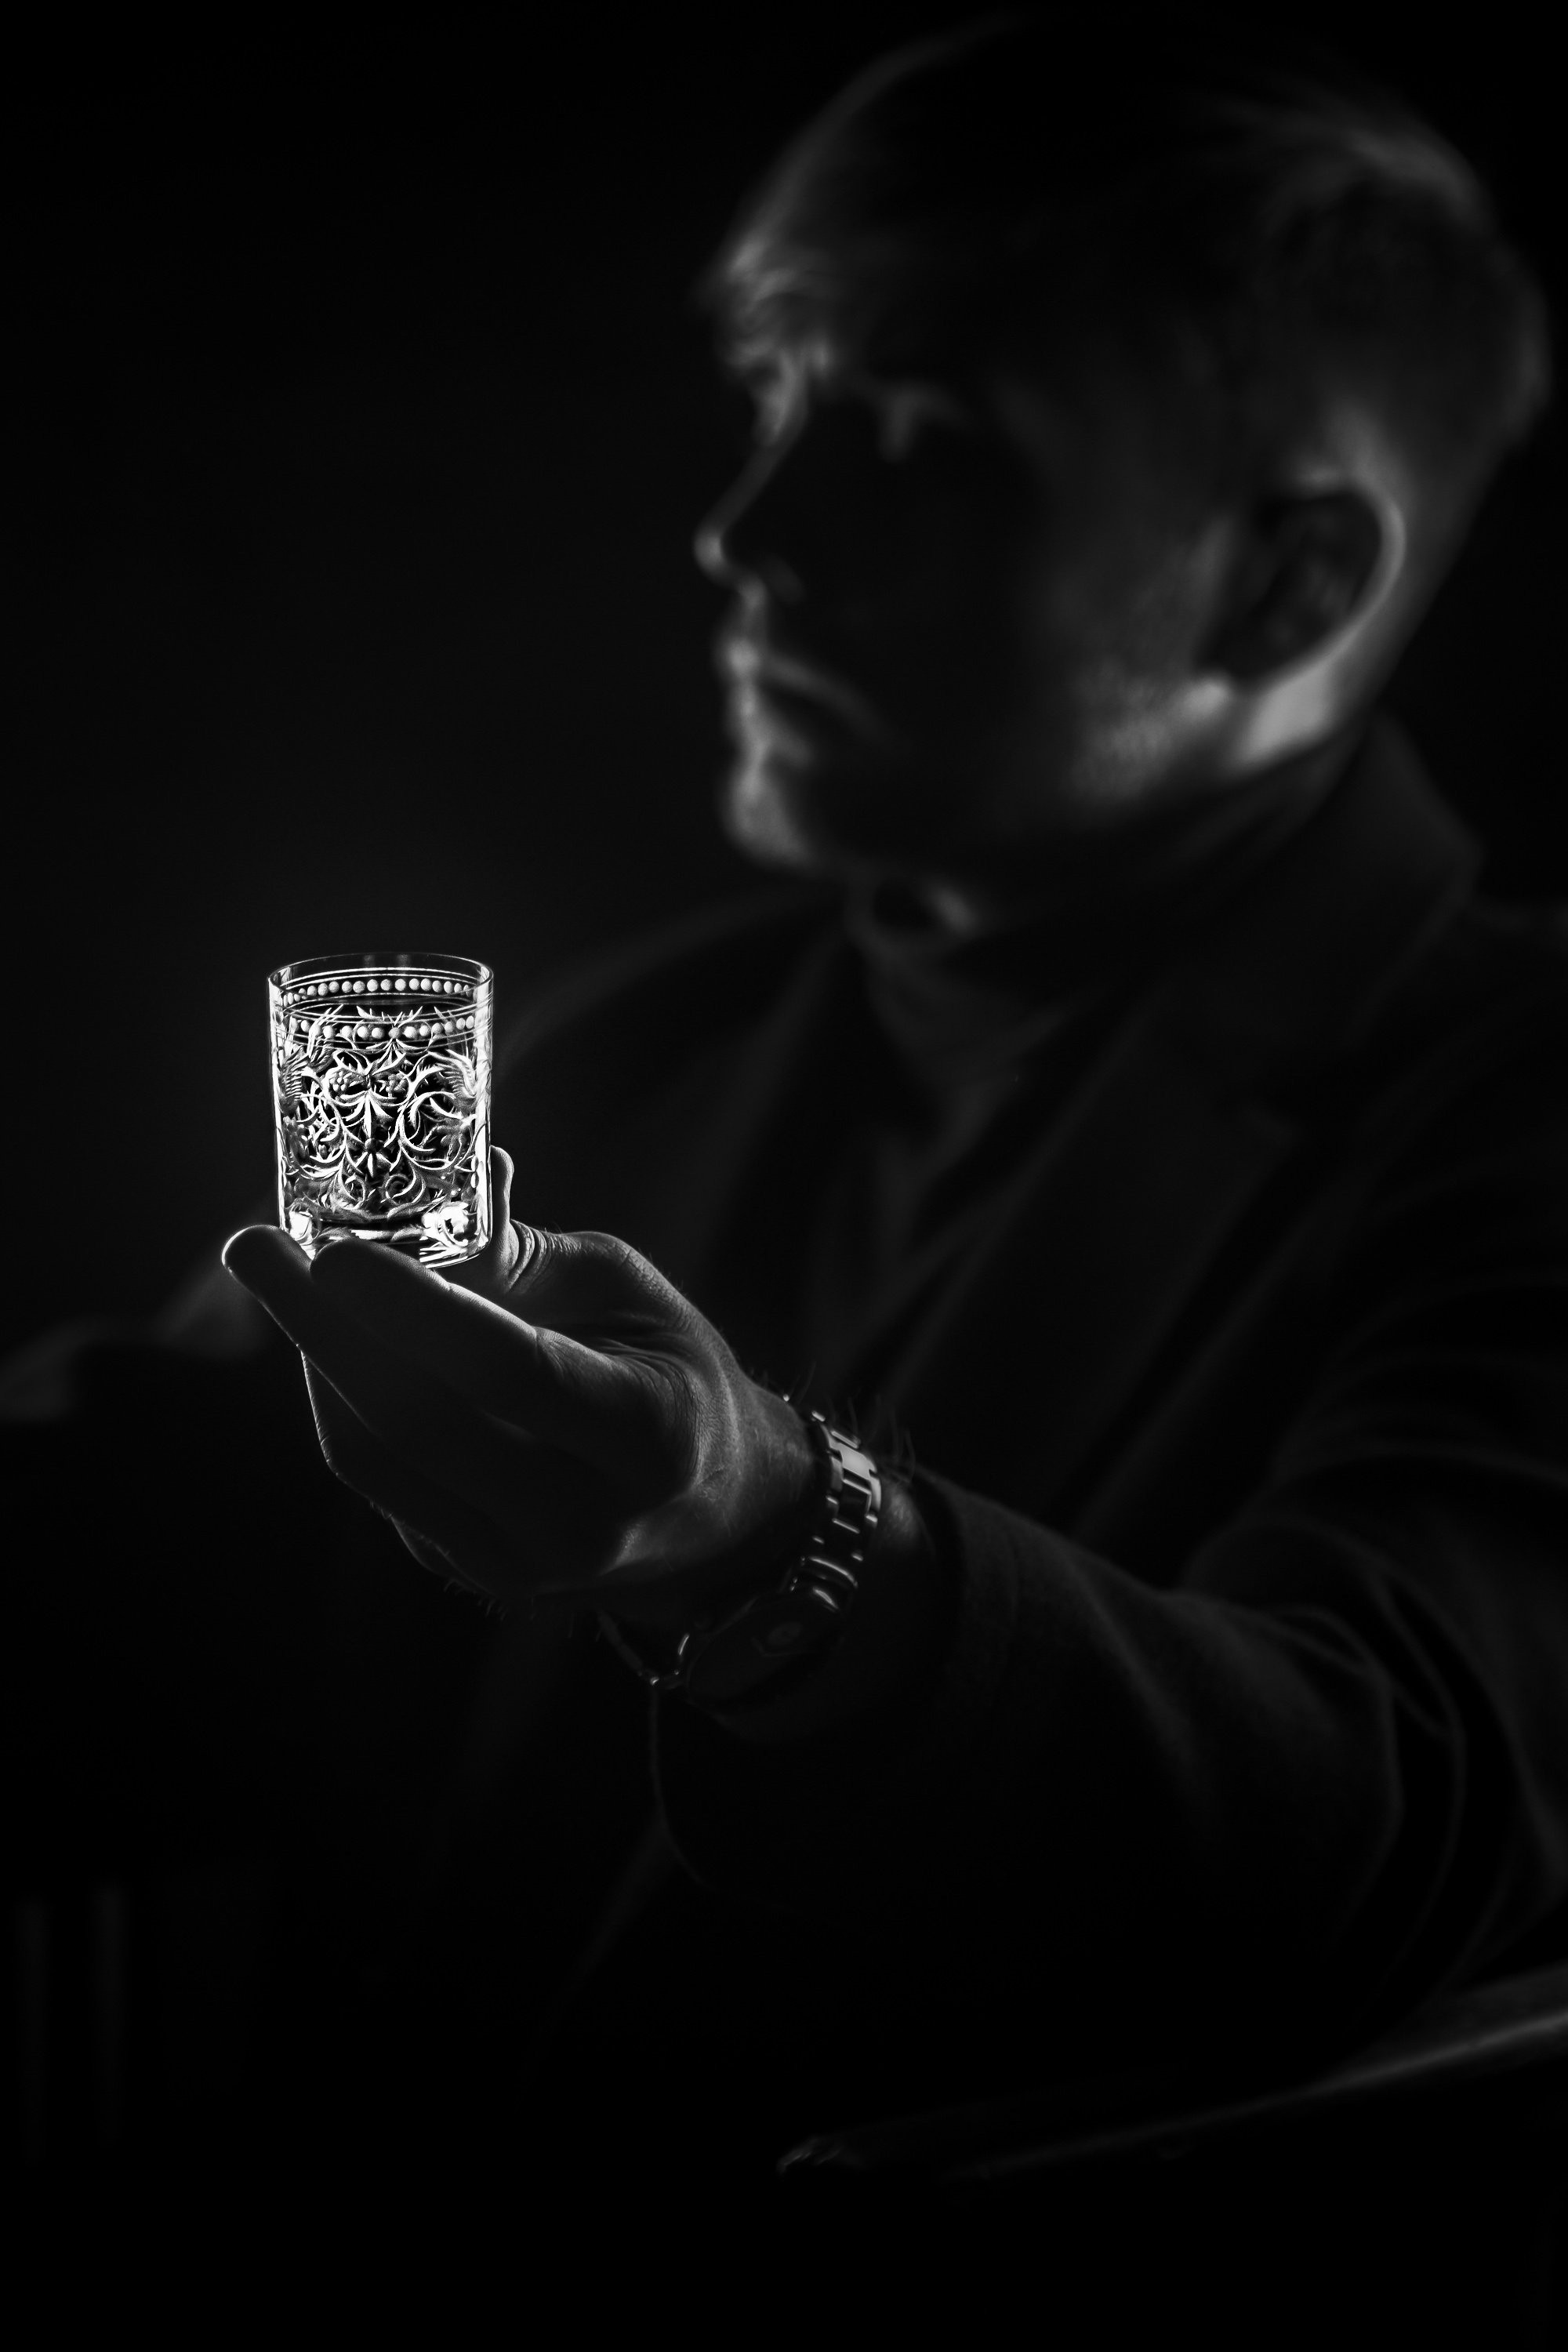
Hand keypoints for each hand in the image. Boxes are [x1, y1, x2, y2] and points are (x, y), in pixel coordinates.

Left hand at [220, 1149, 817, 1621]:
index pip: (512, 1375)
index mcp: (648, 1440)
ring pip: (377, 1457)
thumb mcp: (627, 1291)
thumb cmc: (668, 1371)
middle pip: (420, 1425)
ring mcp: (517, 1563)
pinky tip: (324, 1329)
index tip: (338, 1248)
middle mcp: (581, 1523)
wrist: (708, 1509)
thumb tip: (431, 1191)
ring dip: (315, 1357)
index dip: (419, 1310)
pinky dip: (340, 1393)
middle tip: (254, 1245)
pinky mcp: (464, 1568)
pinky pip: (377, 1475)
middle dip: (323, 1329)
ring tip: (273, 1271)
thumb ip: (527, 1255)